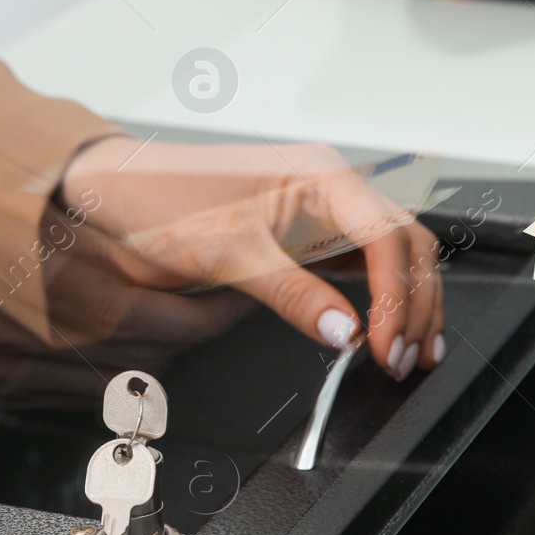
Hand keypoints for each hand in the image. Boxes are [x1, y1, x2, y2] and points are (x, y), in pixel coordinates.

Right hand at [0, 191, 253, 406]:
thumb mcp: (16, 195)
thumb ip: (95, 224)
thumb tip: (164, 231)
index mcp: (51, 273)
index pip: (169, 308)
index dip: (218, 304)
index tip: (242, 289)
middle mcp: (41, 333)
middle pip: (158, 351)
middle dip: (201, 332)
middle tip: (223, 306)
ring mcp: (20, 372)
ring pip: (126, 384)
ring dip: (164, 358)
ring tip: (181, 327)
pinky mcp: (0, 394)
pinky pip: (81, 401)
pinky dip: (116, 382)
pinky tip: (124, 355)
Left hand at [61, 138, 445, 379]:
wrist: (115, 191)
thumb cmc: (161, 203)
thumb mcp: (227, 254)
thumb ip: (292, 294)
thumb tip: (347, 332)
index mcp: (322, 175)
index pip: (388, 238)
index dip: (398, 297)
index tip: (386, 347)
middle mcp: (332, 184)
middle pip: (407, 242)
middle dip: (419, 302)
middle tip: (410, 359)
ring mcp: (324, 205)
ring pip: (395, 251)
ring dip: (410, 300)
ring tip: (413, 351)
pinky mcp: (310, 229)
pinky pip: (366, 259)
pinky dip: (384, 295)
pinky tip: (385, 328)